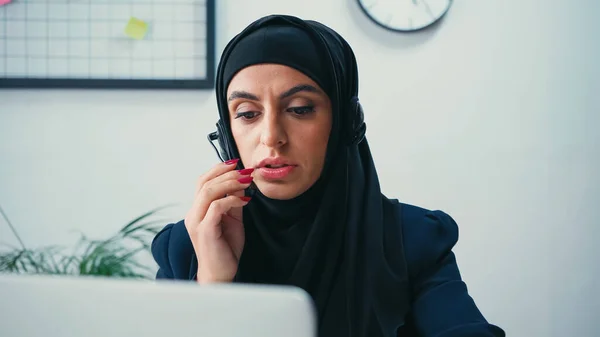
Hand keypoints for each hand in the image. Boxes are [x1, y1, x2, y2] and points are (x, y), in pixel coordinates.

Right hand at [184, 159, 253, 283]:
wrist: (221, 275)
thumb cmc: (225, 250)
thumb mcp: (232, 220)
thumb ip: (233, 203)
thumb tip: (241, 183)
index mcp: (197, 210)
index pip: (202, 182)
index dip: (218, 169)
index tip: (236, 163)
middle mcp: (193, 214)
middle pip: (203, 183)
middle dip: (226, 173)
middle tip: (245, 171)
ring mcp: (196, 222)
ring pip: (207, 192)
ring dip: (229, 183)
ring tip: (247, 181)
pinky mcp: (204, 230)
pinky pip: (216, 207)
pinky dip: (232, 200)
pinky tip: (245, 200)